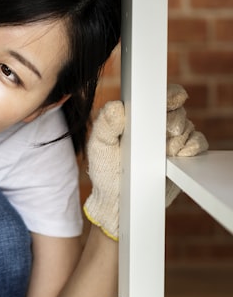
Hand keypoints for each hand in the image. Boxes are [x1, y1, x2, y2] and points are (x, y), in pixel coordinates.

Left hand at [83, 84, 207, 240]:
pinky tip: (177, 156)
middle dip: (174, 120)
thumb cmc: (105, 172)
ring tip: (165, 152)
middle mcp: (155, 126)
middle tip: (166, 133)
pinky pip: (198, 144)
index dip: (169, 95)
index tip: (173, 99)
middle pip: (177, 111)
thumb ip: (105, 125)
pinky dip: (192, 147)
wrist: (120, 201)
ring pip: (189, 127)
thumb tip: (115, 106)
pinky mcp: (182, 156)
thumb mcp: (99, 147)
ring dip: (180, 137)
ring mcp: (170, 141)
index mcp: (136, 118)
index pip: (158, 98)